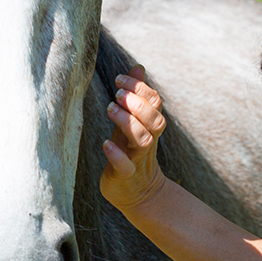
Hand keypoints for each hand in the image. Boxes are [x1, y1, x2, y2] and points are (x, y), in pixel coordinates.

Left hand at [101, 67, 168, 210]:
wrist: (137, 192)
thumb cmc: (130, 151)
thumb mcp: (132, 121)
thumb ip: (136, 95)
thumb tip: (138, 67)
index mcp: (149, 126)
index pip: (156, 102)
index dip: (141, 88)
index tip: (120, 79)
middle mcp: (147, 141)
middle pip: (155, 120)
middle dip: (138, 103)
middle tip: (117, 94)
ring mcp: (137, 159)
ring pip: (143, 139)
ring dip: (127, 122)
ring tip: (110, 109)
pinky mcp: (125, 176)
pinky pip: (125, 166)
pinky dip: (116, 154)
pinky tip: (105, 143)